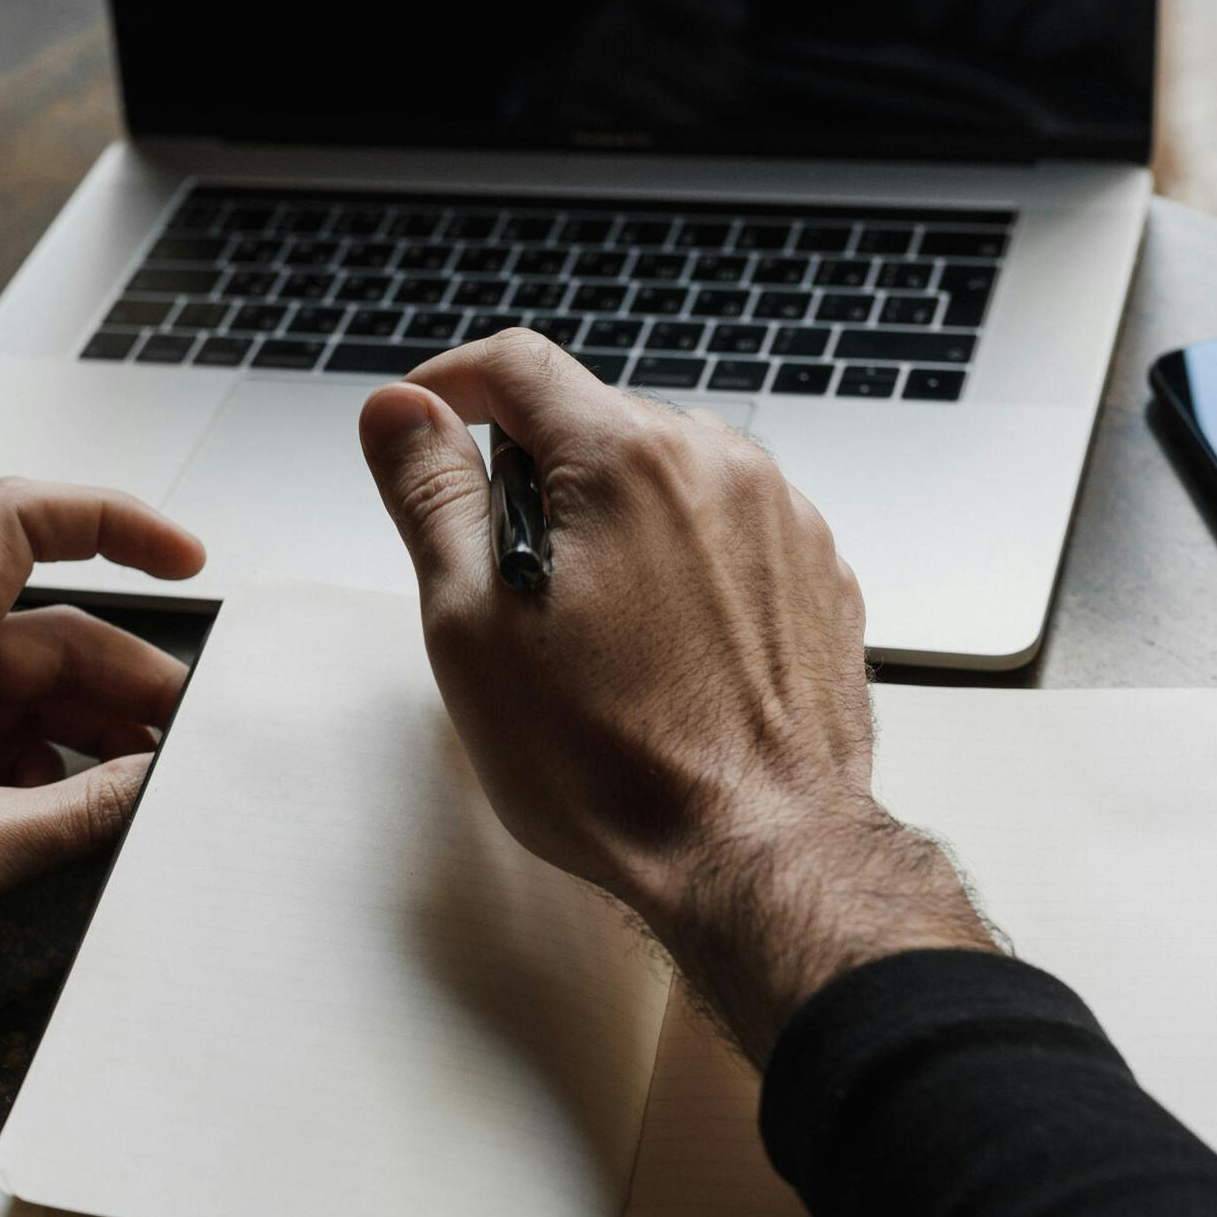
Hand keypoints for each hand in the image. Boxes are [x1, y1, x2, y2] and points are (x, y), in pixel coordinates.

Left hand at [0, 481, 201, 1180]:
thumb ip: (73, 815)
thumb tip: (156, 787)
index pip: (20, 523)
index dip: (111, 521)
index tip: (185, 559)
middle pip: (53, 630)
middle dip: (131, 678)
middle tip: (193, 737)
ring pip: (34, 693)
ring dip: (97, 733)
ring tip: (148, 786)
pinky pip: (3, 745)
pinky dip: (53, 774)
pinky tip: (81, 822)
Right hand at [358, 333, 993, 1060]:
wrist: (757, 851)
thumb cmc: (612, 763)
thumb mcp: (472, 627)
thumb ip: (430, 497)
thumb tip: (398, 413)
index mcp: (626, 459)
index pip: (517, 365)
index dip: (449, 386)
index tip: (422, 426)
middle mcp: (719, 464)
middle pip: (595, 423)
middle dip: (537, 479)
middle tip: (507, 586)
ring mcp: (782, 518)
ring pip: (666, 477)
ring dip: (616, 521)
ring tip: (594, 634)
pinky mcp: (818, 574)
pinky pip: (728, 532)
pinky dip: (684, 564)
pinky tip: (663, 651)